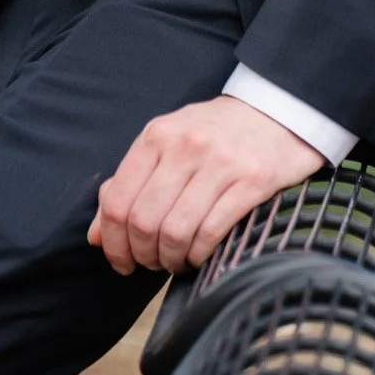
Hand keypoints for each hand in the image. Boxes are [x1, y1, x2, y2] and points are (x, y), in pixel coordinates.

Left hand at [89, 96, 324, 274]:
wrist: (277, 110)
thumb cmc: (215, 133)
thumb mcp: (166, 143)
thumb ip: (129, 183)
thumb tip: (96, 236)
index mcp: (157, 136)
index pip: (118, 201)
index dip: (114, 243)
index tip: (121, 261)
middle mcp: (185, 146)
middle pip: (145, 222)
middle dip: (143, 255)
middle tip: (152, 263)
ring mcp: (220, 163)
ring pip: (176, 232)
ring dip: (171, 260)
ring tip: (176, 261)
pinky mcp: (252, 180)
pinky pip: (212, 232)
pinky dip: (199, 255)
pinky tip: (199, 254)